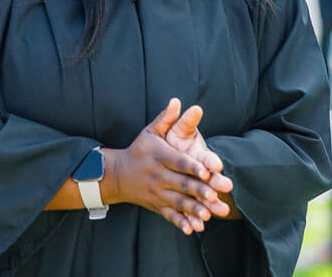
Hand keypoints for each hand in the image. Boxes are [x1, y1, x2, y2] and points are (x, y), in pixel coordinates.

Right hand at [105, 99, 225, 234]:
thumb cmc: (139, 150)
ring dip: (192, 210)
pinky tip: (191, 230)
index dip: (193, 167)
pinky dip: (179, 223)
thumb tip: (176, 101)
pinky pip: (169, 215)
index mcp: (159, 157)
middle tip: (214, 196)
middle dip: (198, 191)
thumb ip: (165, 118)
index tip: (208, 171)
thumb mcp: (149, 132)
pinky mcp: (156, 205)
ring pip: (177, 202)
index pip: (178, 162)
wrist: (116, 175)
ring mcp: (156, 193)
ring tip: (208, 215)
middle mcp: (157, 176)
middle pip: (180, 184)